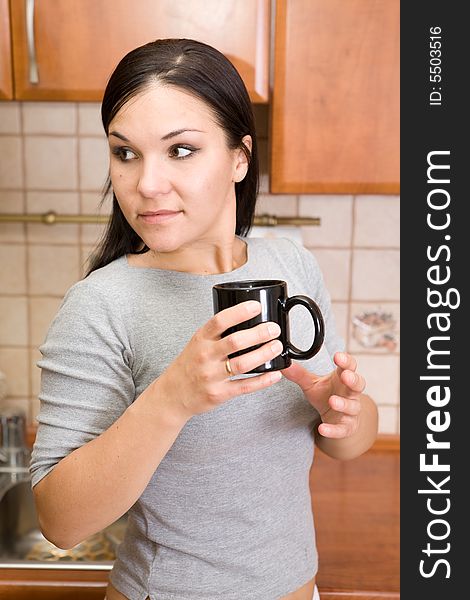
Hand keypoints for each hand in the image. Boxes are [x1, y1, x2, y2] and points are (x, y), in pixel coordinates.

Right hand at [157, 301, 283, 418]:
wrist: (173, 394)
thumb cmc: (189, 365)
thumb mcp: (197, 343)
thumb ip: (217, 333)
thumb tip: (246, 318)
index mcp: (201, 340)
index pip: (220, 321)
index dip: (239, 312)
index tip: (256, 306)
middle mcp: (205, 356)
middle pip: (235, 342)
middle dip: (258, 334)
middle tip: (273, 329)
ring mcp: (212, 376)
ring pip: (242, 364)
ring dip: (263, 354)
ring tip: (277, 347)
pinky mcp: (219, 394)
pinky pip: (244, 386)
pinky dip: (262, 380)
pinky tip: (275, 373)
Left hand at [281, 352, 365, 438]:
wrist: (334, 419)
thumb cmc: (326, 395)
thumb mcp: (311, 384)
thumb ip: (299, 375)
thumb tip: (285, 365)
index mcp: (342, 378)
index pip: (349, 366)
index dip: (346, 361)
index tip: (338, 356)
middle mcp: (350, 393)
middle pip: (358, 384)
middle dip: (353, 379)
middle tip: (346, 375)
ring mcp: (351, 410)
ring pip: (353, 406)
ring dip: (344, 404)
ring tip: (332, 401)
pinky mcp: (347, 427)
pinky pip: (343, 428)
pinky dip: (333, 429)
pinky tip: (323, 428)